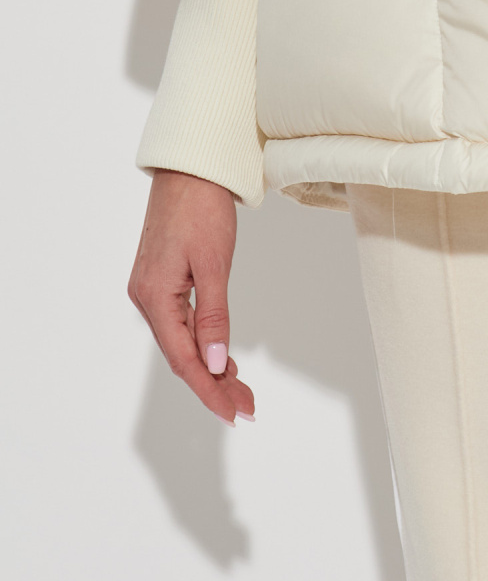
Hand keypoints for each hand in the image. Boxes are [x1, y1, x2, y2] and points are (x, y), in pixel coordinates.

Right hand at [128, 171, 254, 424]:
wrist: (190, 167)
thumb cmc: (201, 207)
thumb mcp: (213, 264)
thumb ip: (213, 316)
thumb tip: (214, 363)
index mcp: (155, 297)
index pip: (184, 359)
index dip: (209, 391)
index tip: (234, 413)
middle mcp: (148, 298)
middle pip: (183, 355)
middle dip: (214, 385)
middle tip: (247, 407)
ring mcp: (154, 289)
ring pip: (183, 341)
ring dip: (211, 367)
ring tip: (240, 389)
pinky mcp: (164, 280)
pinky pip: (183, 323)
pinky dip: (204, 342)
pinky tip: (222, 357)